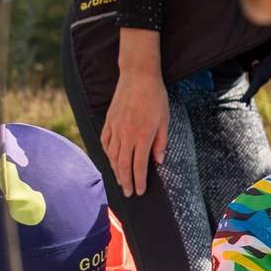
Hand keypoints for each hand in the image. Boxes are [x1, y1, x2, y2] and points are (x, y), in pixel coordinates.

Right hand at [99, 27, 167, 196]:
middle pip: (123, 165)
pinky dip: (107, 155)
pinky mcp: (108, 122)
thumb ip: (161, 143)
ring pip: (112, 157)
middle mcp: (126, 136)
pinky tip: (111, 161)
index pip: (138, 167)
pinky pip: (105, 144)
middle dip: (125, 182)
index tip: (138, 192)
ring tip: (120, 181)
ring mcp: (115, 129)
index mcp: (142, 137)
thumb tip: (158, 161)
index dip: (138, 181)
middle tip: (127, 193)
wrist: (138, 76)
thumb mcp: (165, 121)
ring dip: (115, 172)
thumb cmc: (155, 98)